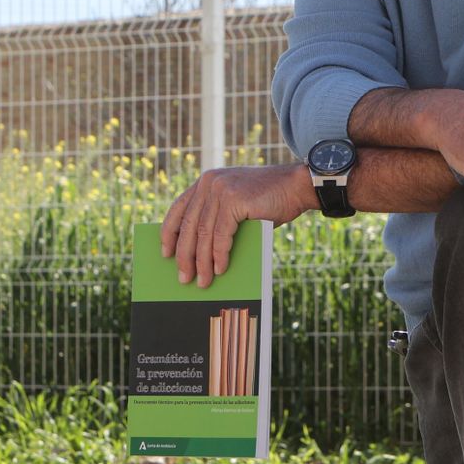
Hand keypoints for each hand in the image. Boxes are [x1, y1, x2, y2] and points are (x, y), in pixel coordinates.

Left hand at [160, 164, 312, 286]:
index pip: (179, 209)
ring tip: (203, 281)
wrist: (298, 185)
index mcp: (206, 181)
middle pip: (189, 226)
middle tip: (184, 278)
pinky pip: (221, 235)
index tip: (165, 253)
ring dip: (202, 262)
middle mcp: (209, 183)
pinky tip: (221, 269)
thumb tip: (200, 254)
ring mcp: (221, 189)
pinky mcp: (234, 200)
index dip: (169, 233)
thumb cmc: (270, 200)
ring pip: (203, 234)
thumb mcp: (237, 204)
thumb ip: (219, 218)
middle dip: (184, 256)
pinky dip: (220, 255)